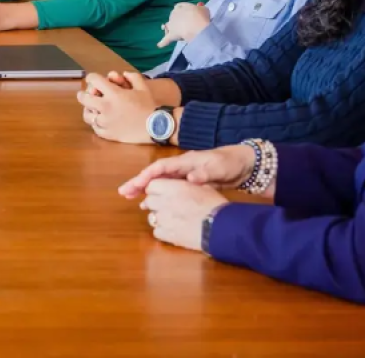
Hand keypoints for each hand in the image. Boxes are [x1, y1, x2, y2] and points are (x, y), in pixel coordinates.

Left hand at [76, 72, 160, 143]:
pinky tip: (101, 121)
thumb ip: (131, 76)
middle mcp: (106, 107)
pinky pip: (95, 128)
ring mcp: (106, 122)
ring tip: (93, 109)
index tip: (94, 80)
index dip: (92, 78)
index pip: (93, 80)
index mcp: (113, 94)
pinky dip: (96, 124)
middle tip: (87, 94)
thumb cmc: (149, 105)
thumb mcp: (143, 86)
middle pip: (84, 98)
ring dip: (89, 110)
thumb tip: (123, 73)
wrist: (157, 126)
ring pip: (87, 115)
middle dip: (84, 94)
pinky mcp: (108, 134)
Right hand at [119, 145, 256, 199]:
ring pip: (159, 181)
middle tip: (123, 192)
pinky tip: (150, 202)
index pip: (160, 167)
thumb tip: (190, 178)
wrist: (242, 164)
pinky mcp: (187, 182)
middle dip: (138, 182)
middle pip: (154, 174)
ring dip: (144, 188)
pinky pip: (167, 188)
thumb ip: (204, 173)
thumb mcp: (218, 168)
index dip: (147, 175)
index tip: (136, 185)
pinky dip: (156, 193)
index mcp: (184, 161)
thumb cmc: (228, 163)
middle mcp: (180, 166)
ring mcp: (182, 174)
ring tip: (130, 198)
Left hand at [137, 178, 229, 251]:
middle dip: (155, 203)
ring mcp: (163, 219)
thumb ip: (185, 185)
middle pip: (149, 201)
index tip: (162, 193)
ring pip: (151, 217)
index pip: (151, 185)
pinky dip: (163, 231)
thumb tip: (183, 183)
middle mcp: (163, 202)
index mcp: (171, 188)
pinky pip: (157, 231)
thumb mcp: (202, 187)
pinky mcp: (166, 235)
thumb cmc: (215, 205)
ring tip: (172, 220)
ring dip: (159, 217)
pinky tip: (174, 231)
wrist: (221, 228)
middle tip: (167, 206)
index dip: (156, 189)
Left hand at [159, 3, 210, 47]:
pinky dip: (163, 42)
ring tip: (166, 30)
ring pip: (168, 26)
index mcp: (180, 7)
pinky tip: (159, 45)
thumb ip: (200, 9)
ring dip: (167, 28)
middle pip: (173, 16)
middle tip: (183, 24)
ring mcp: (171, 25)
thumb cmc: (201, 16)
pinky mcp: (171, 34)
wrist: (196, 26)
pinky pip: (166, 39)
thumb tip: (199, 8)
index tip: (185, 13)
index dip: (182, 10)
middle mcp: (174, 14)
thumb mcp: (203, 9)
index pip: (179, 7)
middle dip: (176, 20)